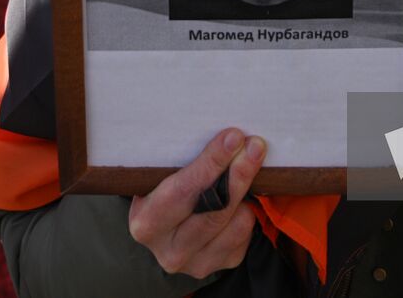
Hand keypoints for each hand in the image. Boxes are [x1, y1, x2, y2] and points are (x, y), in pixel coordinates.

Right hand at [128, 128, 265, 278]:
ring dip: (248, 192)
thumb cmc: (164, 191)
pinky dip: (247, 212)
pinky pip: (244, 235)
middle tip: (255, 146)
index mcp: (146, 222)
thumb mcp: (162, 178)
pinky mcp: (218, 266)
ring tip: (250, 164)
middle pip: (213, 209)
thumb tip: (227, 137)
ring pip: (234, 223)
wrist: (165, 228)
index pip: (183, 190)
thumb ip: (185, 163)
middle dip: (238, 173)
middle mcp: (168, 249)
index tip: (233, 137)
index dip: (211, 163)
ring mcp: (194, 263)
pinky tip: (240, 197)